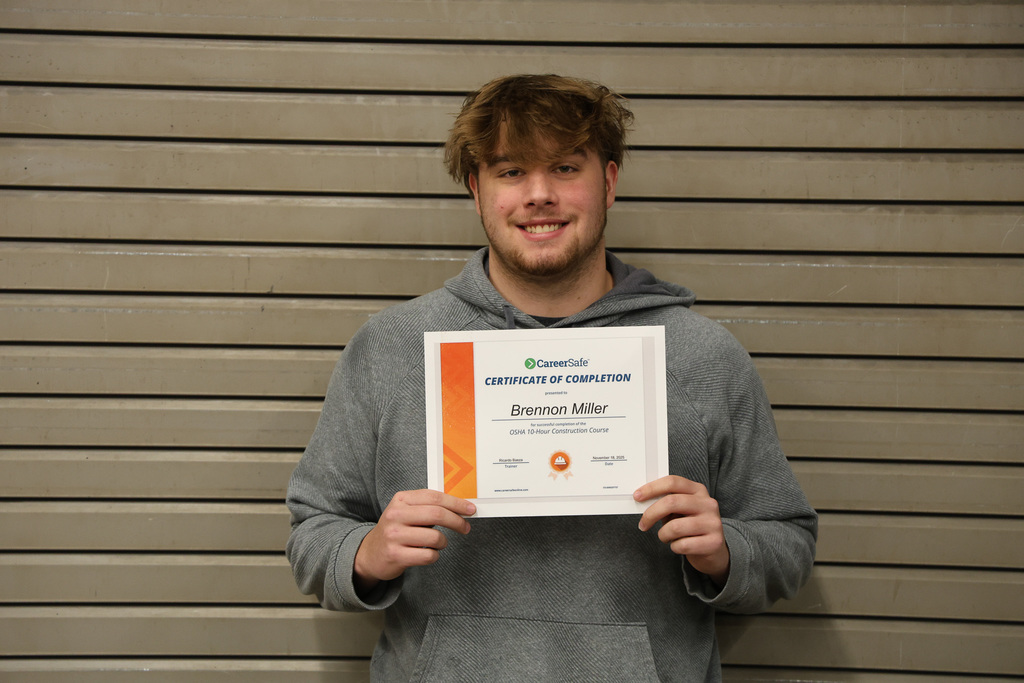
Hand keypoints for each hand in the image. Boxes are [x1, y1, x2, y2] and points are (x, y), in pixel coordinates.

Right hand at [353, 489, 474, 594]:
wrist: (370, 553)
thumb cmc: (397, 530)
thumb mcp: (406, 511)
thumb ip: (428, 506)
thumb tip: (461, 507)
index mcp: (400, 500)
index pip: (434, 497)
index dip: (456, 503)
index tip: (470, 509)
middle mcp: (395, 515)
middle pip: (436, 514)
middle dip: (457, 521)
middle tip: (465, 527)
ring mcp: (394, 536)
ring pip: (435, 537)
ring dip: (443, 542)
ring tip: (438, 543)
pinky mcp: (395, 555)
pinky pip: (428, 556)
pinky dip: (435, 556)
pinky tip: (429, 554)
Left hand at [634, 475, 729, 586]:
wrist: (713, 550)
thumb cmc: (690, 526)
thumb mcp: (680, 510)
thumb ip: (666, 502)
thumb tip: (642, 499)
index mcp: (698, 490)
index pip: (672, 482)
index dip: (652, 488)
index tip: (637, 496)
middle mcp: (708, 504)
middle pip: (671, 502)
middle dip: (651, 514)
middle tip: (643, 524)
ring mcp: (713, 523)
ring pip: (675, 527)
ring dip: (663, 534)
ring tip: (666, 537)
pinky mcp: (714, 542)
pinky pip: (683, 545)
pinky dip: (674, 547)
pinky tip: (679, 545)